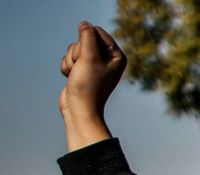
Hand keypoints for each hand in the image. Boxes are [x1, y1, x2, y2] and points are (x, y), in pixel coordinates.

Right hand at [59, 23, 123, 146]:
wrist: (79, 109)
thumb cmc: (88, 86)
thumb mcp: (89, 58)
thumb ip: (87, 37)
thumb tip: (84, 24)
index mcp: (117, 56)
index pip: (96, 31)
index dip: (86, 42)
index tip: (90, 59)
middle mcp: (107, 59)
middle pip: (83, 39)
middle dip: (77, 53)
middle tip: (83, 69)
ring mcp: (94, 64)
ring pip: (73, 48)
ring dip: (71, 61)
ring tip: (77, 75)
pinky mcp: (82, 69)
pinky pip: (68, 58)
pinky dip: (66, 68)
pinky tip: (72, 79)